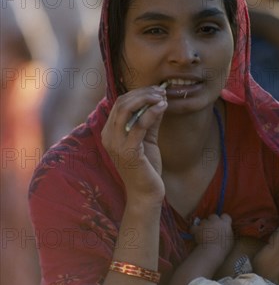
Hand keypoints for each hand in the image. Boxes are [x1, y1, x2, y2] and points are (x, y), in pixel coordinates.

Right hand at [101, 86, 166, 200]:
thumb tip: (158, 100)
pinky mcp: (128, 151)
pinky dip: (152, 112)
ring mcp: (116, 144)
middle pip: (121, 103)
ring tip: (162, 97)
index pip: (119, 104)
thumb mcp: (147, 139)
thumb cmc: (147, 168)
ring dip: (146, 99)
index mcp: (110, 133)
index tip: (156, 90)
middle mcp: (108, 137)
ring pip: (126, 109)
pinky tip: (163, 107)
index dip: (138, 93)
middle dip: (143, 93)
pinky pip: (139, 124)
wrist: (146, 194)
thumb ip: (149, 121)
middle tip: (160, 91)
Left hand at [191, 214, 233, 255]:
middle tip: (212, 228)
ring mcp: (206, 224)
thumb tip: (226, 230)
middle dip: (212, 221)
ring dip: (203, 225)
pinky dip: (194, 230)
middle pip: (213, 216)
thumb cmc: (224, 248)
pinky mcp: (198, 229)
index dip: (223, 219)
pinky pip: (194, 227)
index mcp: (225, 223)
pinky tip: (195, 233)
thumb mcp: (230, 239)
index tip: (221, 224)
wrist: (212, 251)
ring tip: (203, 233)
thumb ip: (228, 232)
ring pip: (203, 221)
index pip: (225, 216)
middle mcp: (215, 221)